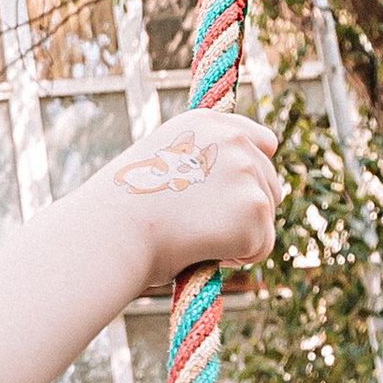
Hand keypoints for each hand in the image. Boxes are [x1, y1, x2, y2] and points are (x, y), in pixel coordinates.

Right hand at [100, 106, 282, 288]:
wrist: (112, 233)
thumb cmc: (125, 214)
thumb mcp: (162, 169)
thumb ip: (201, 166)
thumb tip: (236, 193)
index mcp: (208, 124)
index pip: (262, 143)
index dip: (250, 177)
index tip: (227, 199)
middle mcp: (232, 139)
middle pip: (270, 185)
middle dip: (242, 213)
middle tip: (195, 226)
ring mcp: (247, 171)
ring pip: (266, 217)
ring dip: (238, 236)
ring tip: (193, 236)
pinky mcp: (255, 207)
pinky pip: (262, 245)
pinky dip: (237, 258)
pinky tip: (201, 248)